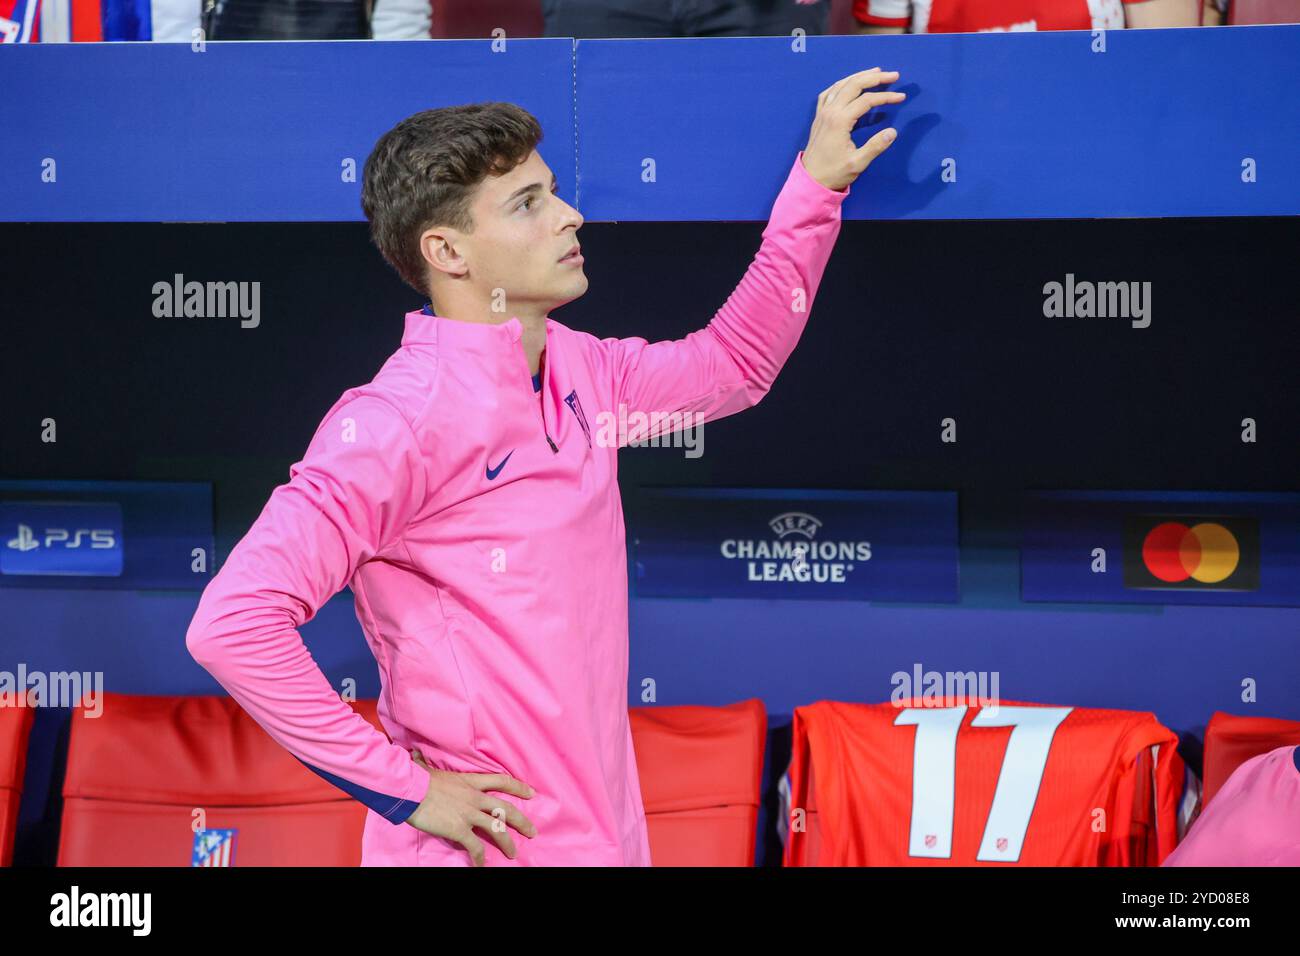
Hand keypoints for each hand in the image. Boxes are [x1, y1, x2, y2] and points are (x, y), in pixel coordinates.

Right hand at [404, 749, 537, 865]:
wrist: (410, 789)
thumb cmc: (418, 778)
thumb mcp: (433, 769)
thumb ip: (433, 767)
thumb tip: (415, 756)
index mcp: (470, 781)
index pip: (501, 781)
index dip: (518, 787)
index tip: (531, 793)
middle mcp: (475, 797)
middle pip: (506, 809)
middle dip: (522, 821)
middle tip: (532, 831)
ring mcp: (469, 814)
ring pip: (497, 829)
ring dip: (507, 843)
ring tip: (513, 853)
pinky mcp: (459, 829)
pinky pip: (475, 847)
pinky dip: (480, 858)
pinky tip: (481, 865)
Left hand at [801, 68, 905, 191]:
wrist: (810, 180)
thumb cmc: (833, 173)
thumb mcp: (857, 163)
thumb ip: (875, 146)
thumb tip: (892, 132)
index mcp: (840, 121)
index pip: (867, 100)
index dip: (886, 97)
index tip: (901, 97)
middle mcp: (830, 111)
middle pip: (854, 84)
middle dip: (875, 77)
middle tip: (893, 75)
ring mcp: (822, 112)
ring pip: (841, 85)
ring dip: (859, 76)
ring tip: (876, 72)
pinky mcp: (819, 117)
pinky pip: (828, 93)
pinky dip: (841, 84)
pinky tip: (848, 82)